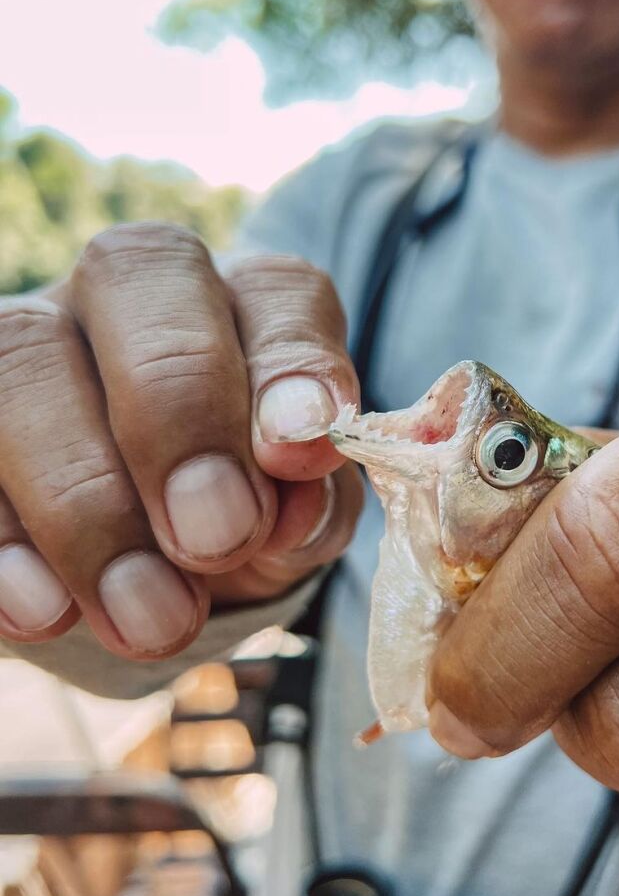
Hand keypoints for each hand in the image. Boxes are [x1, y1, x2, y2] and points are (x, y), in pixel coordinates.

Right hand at [0, 224, 361, 659]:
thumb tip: (289, 509)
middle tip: (216, 541)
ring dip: (86, 503)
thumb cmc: (246, 518)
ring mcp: (31, 339)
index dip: (290, 366)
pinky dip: (3, 542)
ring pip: (21, 360)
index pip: (278, 290)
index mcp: (246, 302)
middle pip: (132, 277)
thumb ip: (311, 504)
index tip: (297, 455)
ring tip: (150, 618)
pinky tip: (46, 612)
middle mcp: (130, 295)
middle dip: (177, 418)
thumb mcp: (299, 521)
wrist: (155, 575)